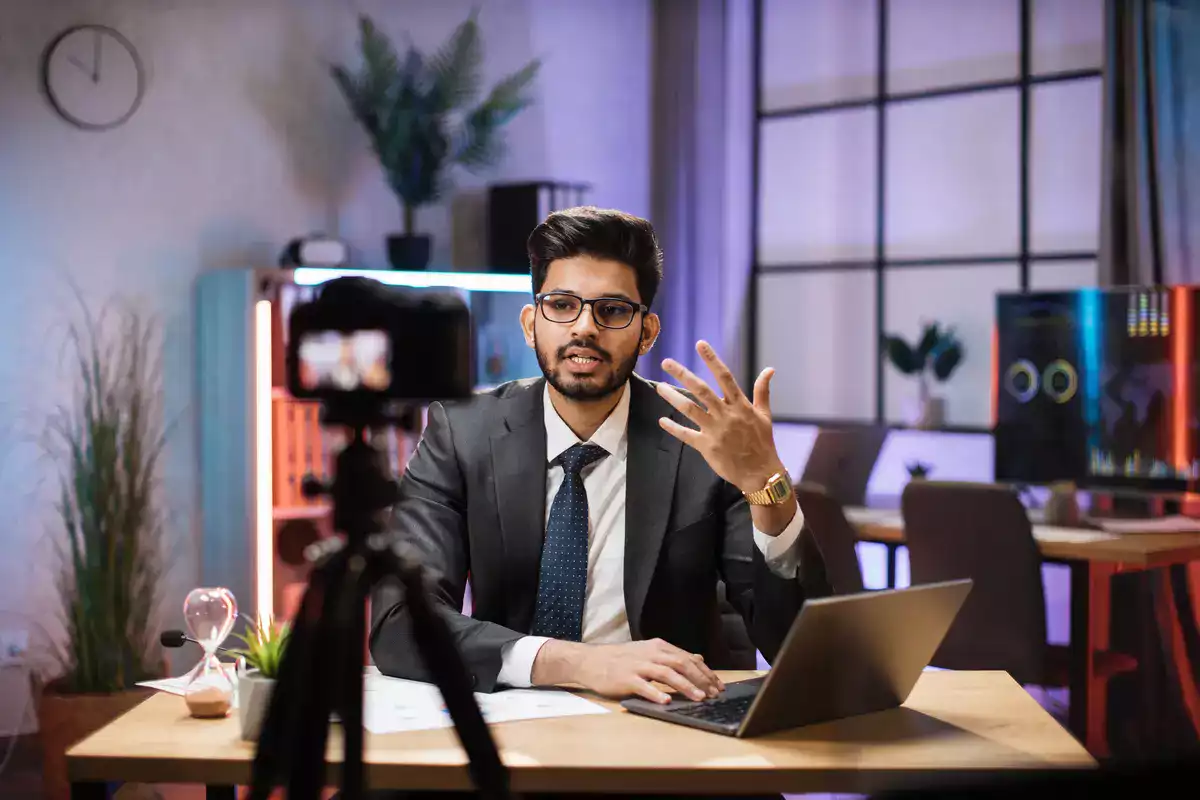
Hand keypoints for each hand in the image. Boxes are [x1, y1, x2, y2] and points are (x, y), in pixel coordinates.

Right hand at [532, 638, 724, 703]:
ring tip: (698, 698)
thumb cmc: (621, 659)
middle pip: (681, 664)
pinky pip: (644, 686)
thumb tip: (699, 659)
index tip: (718, 685)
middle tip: (714, 693)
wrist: (591, 660)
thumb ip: (673, 656)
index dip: (705, 672)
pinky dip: (656, 693)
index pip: (687, 658)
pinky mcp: (626, 679)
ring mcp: (638, 666)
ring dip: (685, 686)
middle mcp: (651, 654)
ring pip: (667, 674)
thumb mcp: (649, 652)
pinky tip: (667, 701)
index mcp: (659, 647)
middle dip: (701, 679)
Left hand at [657, 341, 784, 494]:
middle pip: (701, 390)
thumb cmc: (763, 442)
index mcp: (740, 405)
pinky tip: (662, 421)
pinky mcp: (706, 447)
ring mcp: (715, 431)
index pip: (725, 377)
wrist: (760, 473)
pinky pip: (686, 435)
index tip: (700, 344)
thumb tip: (770, 369)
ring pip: (690, 410)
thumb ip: (762, 391)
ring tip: (659, 386)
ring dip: (673, 397)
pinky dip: (673, 428)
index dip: (712, 359)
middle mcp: (726, 415)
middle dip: (683, 374)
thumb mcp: (764, 415)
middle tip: (666, 362)